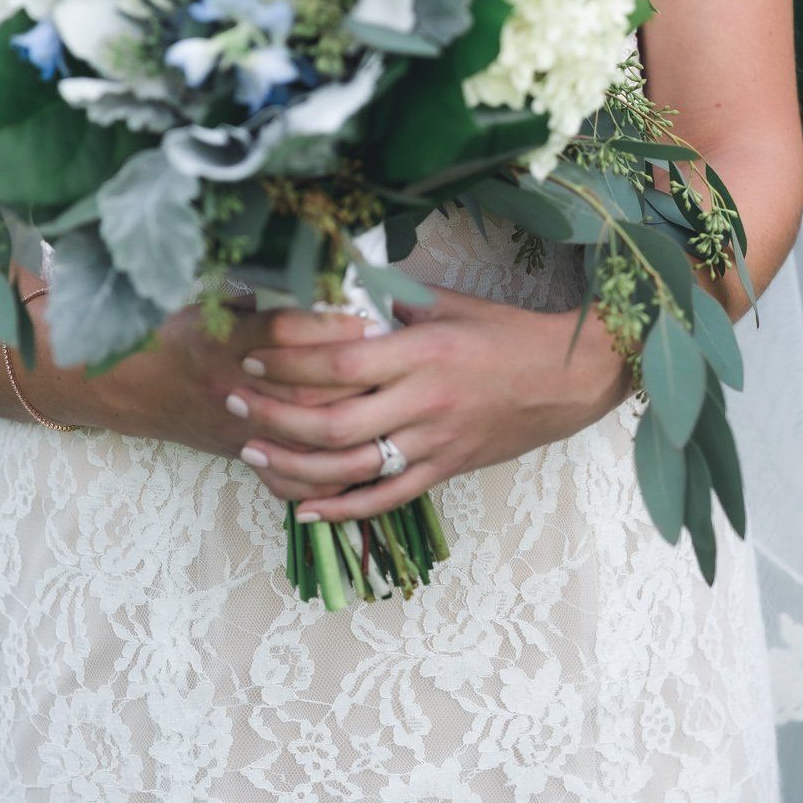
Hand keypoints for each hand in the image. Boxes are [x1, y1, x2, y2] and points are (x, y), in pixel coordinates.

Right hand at [82, 294, 377, 457]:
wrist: (132, 386)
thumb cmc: (176, 332)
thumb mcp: (208, 299)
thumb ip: (258, 292)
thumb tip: (319, 273)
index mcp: (220, 339)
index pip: (282, 332)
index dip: (327, 325)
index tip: (369, 316)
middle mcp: (231, 386)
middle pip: (304, 387)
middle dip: (354, 375)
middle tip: (398, 362)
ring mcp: (239, 426)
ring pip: (304, 434)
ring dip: (350, 422)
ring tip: (390, 406)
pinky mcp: (244, 453)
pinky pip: (290, 476)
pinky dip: (327, 474)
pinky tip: (362, 460)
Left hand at [215, 281, 631, 522]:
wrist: (570, 378)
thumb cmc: (508, 333)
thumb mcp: (451, 304)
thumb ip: (396, 304)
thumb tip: (342, 293)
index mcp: (422, 352)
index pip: (340, 362)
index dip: (289, 361)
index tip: (252, 355)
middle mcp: (423, 401)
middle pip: (332, 420)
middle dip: (273, 413)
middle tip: (232, 400)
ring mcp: (434, 443)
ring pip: (351, 467)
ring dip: (293, 464)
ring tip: (250, 451)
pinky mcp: (445, 471)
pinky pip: (386, 499)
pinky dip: (342, 510)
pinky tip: (304, 508)